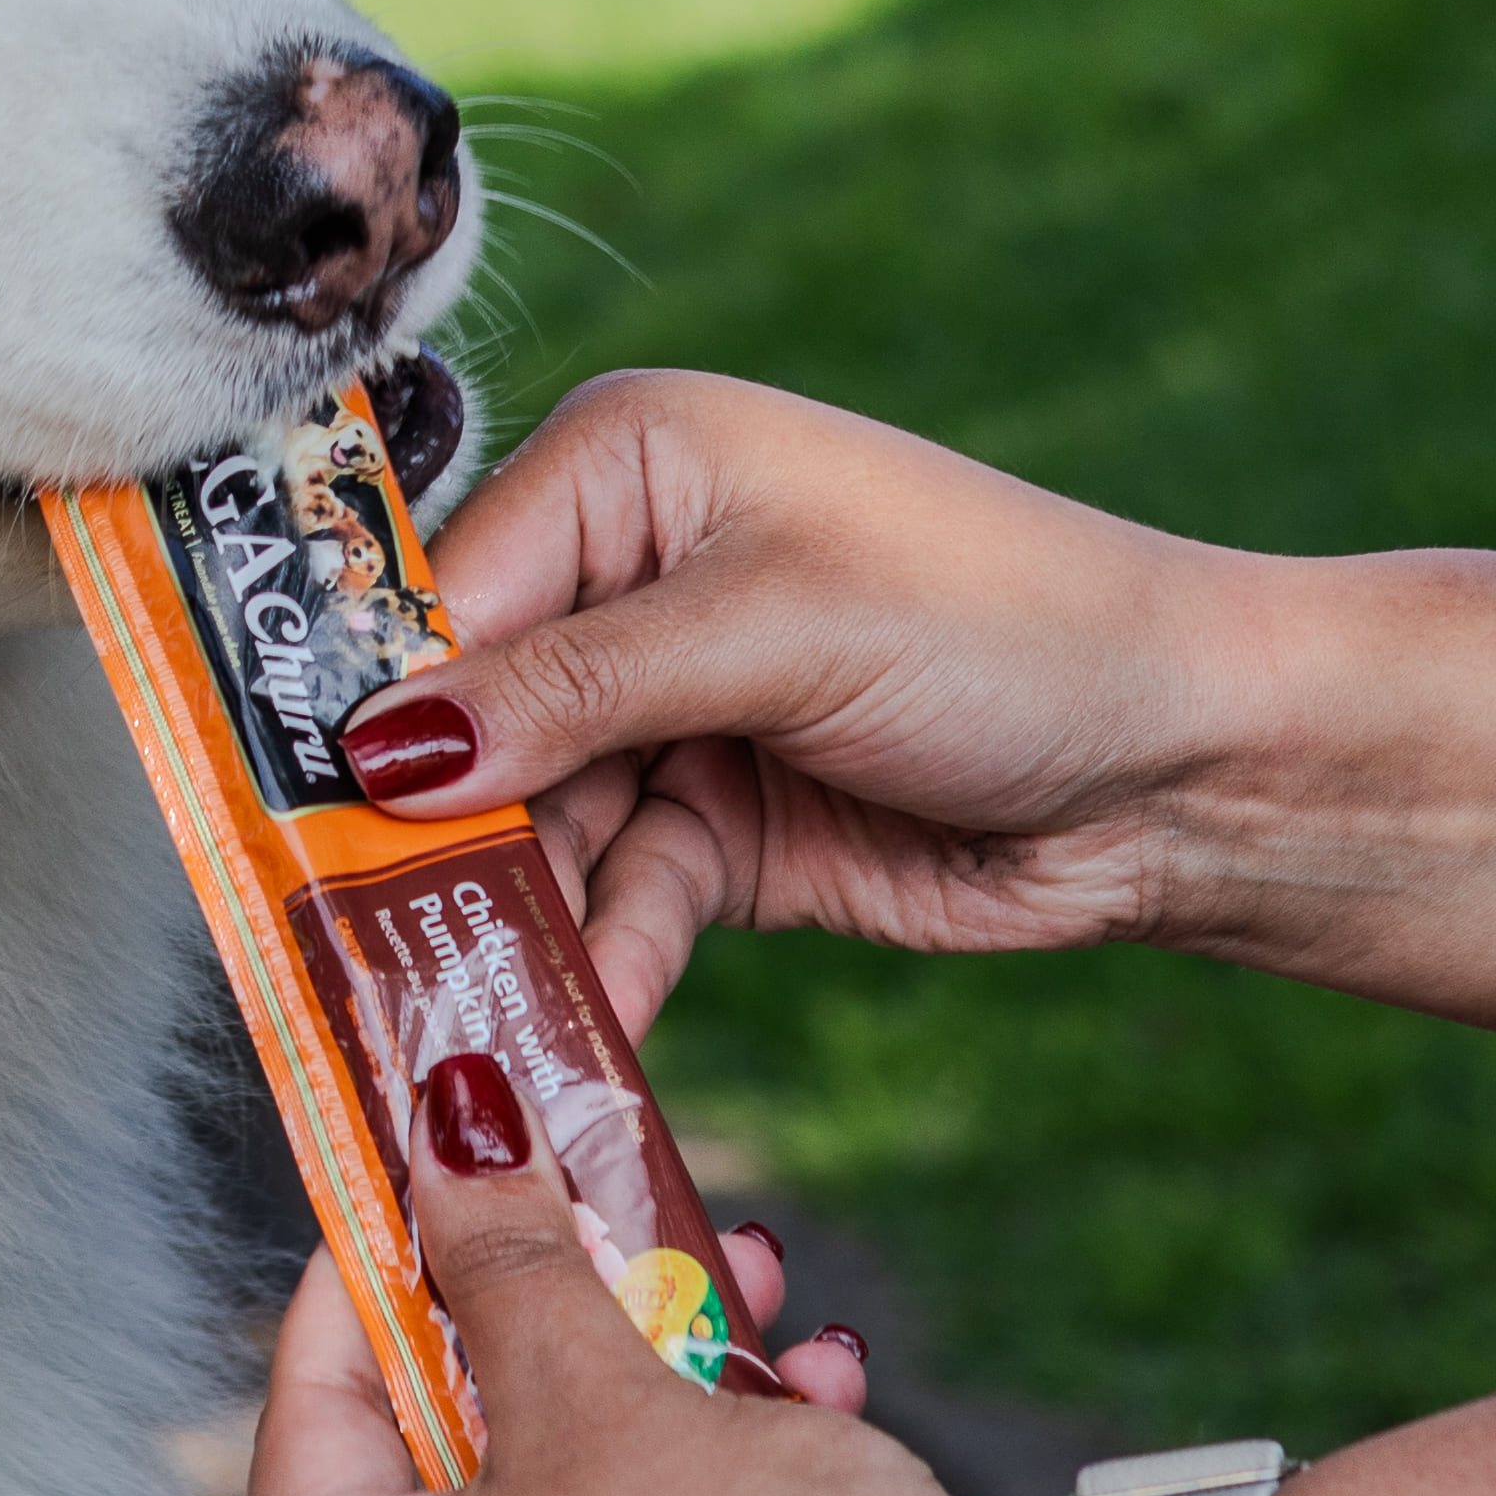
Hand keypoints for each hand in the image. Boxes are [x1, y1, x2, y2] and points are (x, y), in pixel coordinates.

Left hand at [249, 1158, 1495, 1495]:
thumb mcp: (602, 1378)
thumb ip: (493, 1255)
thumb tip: (442, 1142)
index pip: (308, 1421)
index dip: (369, 1279)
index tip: (418, 1189)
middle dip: (543, 1349)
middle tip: (602, 1244)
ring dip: (647, 1432)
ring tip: (755, 1318)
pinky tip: (805, 1440)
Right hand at [346, 371, 1495, 1089]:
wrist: (1199, 766)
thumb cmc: (1012, 630)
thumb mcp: (777, 633)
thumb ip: (572, 690)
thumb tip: (378, 745)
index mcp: (634, 463)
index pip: (447, 588)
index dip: (374, 710)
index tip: (296, 825)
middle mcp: (635, 576)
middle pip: (473, 722)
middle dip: (434, 843)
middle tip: (364, 957)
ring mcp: (678, 709)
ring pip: (535, 832)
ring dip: (516, 927)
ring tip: (470, 1023)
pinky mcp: (724, 827)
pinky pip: (616, 902)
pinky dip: (600, 967)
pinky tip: (587, 1032)